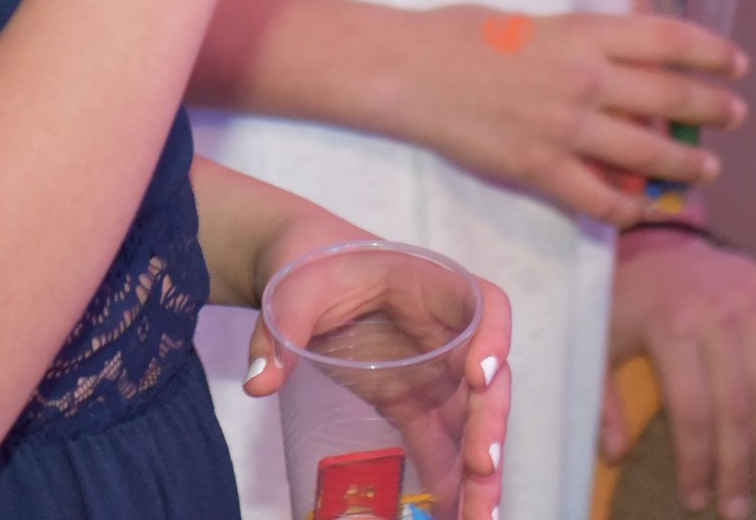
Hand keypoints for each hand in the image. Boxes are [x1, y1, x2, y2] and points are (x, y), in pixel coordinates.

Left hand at [241, 244, 512, 519]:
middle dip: (490, 427)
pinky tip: (453, 514)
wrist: (298, 265)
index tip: (481, 376)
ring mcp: (432, 371)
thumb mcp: (294, 287)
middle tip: (483, 468)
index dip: (495, 340)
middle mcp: (445, 332)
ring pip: (471, 423)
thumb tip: (259, 383)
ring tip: (480, 518)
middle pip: (487, 380)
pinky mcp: (411, 400)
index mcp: (430, 286)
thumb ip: (279, 327)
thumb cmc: (309, 262)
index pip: (486, 305)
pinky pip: (438, 443)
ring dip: (480, 473)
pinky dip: (448, 480)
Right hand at [392, 4, 743, 225]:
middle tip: (733, 115)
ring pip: (648, 153)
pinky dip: (629, 208)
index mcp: (584, 33)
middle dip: (713, 109)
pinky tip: (642, 208)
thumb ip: (580, 41)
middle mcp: (586, 79)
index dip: (714, 52)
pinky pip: (600, 199)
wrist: (410, 69)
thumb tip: (619, 60)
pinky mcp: (540, 169)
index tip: (736, 64)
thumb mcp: (535, 21)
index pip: (671, 40)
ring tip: (706, 167)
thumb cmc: (463, 32)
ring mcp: (565, 128)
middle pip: (672, 96)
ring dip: (686, 163)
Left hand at [606, 232, 755, 517]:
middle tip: (739, 507)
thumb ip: (603, 400)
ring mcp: (751, 297)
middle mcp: (717, 310)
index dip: (697, 461)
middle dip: (739, 464)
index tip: (697, 499)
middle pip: (736, 404)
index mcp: (670, 325)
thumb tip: (612, 455)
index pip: (692, 411)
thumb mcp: (599, 343)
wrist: (652, 239)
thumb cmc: (623, 299)